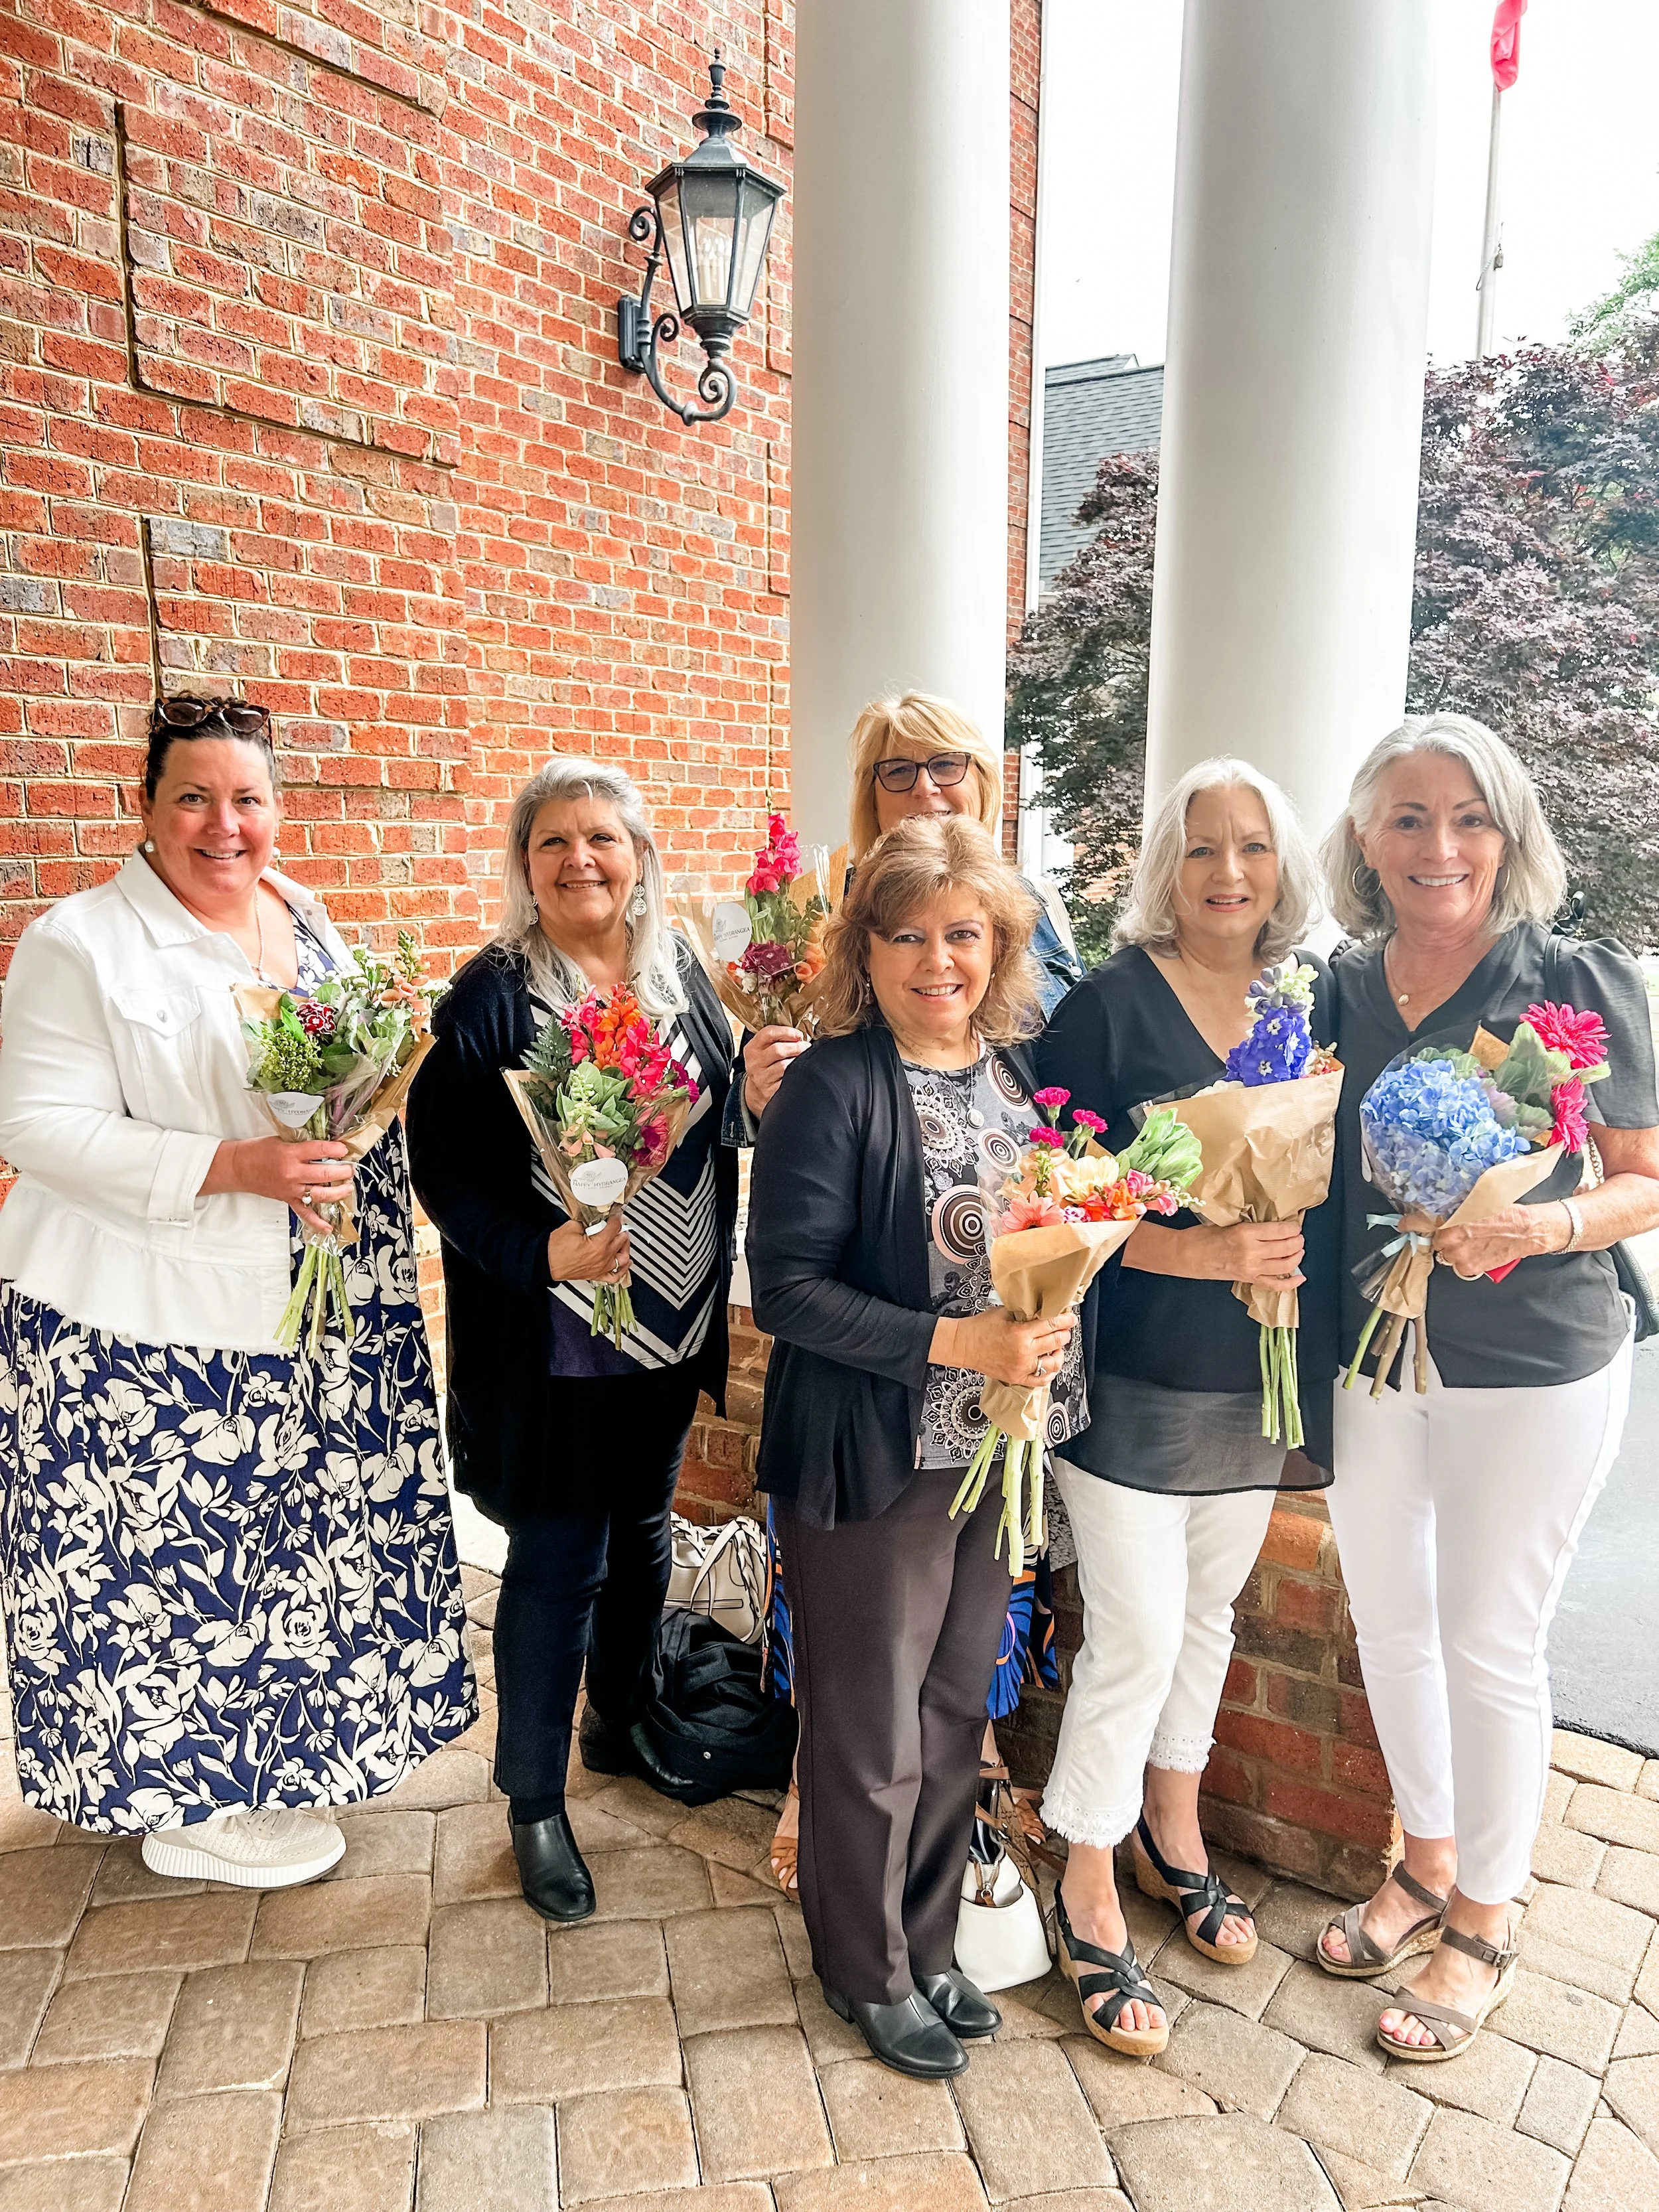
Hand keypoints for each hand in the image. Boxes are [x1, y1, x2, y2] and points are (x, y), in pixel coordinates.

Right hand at [203, 1135, 352, 1236]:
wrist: (239, 1167)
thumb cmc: (259, 1151)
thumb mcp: (281, 1140)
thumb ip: (302, 1144)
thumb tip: (325, 1145)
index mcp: (290, 1154)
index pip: (319, 1150)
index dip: (336, 1149)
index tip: (345, 1149)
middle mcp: (292, 1173)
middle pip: (324, 1173)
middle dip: (342, 1171)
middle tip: (350, 1169)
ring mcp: (291, 1189)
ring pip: (320, 1194)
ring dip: (338, 1192)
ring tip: (348, 1187)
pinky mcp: (287, 1199)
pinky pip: (304, 1213)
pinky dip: (317, 1222)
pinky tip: (329, 1227)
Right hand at [548, 1212, 630, 1285]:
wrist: (547, 1263)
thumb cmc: (555, 1249)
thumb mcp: (571, 1226)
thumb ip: (587, 1220)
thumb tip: (595, 1218)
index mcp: (598, 1245)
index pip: (615, 1227)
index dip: (616, 1217)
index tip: (616, 1215)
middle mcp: (603, 1258)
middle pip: (622, 1240)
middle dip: (620, 1229)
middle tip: (617, 1224)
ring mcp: (602, 1268)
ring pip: (624, 1257)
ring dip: (625, 1247)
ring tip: (622, 1239)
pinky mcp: (597, 1275)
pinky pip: (616, 1276)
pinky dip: (623, 1269)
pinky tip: (625, 1262)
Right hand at [743, 1025, 809, 1115]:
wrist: (757, 1091)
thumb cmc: (765, 1066)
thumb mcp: (763, 1051)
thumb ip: (776, 1040)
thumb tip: (798, 1036)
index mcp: (752, 1049)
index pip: (768, 1033)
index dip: (786, 1032)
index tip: (798, 1034)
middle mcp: (754, 1063)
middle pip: (777, 1050)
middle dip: (796, 1046)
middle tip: (805, 1046)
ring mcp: (761, 1078)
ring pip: (784, 1066)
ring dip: (798, 1060)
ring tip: (803, 1058)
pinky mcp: (770, 1090)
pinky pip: (788, 1079)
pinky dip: (796, 1073)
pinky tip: (799, 1071)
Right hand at [936, 1307, 1074, 1386]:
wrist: (963, 1346)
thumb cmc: (980, 1328)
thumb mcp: (1003, 1313)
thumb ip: (1024, 1313)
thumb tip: (1042, 1311)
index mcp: (1021, 1334)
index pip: (1051, 1325)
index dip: (1065, 1320)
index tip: (1070, 1318)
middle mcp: (1024, 1352)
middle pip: (1056, 1342)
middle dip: (1064, 1334)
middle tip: (1064, 1329)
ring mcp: (1022, 1368)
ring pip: (1054, 1363)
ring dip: (1059, 1353)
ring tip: (1056, 1347)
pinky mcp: (1017, 1378)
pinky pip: (1041, 1380)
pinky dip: (1049, 1373)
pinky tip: (1048, 1364)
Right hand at [1190, 1221, 1304, 1285]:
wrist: (1187, 1255)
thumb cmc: (1203, 1236)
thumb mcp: (1229, 1223)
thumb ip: (1251, 1226)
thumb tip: (1274, 1226)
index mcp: (1245, 1233)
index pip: (1280, 1230)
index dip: (1293, 1227)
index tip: (1295, 1225)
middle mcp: (1251, 1252)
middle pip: (1286, 1247)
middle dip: (1298, 1241)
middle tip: (1299, 1237)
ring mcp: (1251, 1268)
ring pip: (1285, 1265)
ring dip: (1297, 1257)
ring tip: (1299, 1250)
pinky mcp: (1248, 1279)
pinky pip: (1275, 1285)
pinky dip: (1291, 1284)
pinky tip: (1301, 1278)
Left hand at [1431, 1203, 1568, 1279]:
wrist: (1524, 1230)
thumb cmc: (1504, 1215)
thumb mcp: (1475, 1204)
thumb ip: (1455, 1210)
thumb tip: (1441, 1211)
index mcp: (1451, 1223)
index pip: (1425, 1226)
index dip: (1419, 1225)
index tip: (1412, 1226)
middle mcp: (1453, 1242)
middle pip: (1438, 1243)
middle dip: (1447, 1240)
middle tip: (1462, 1236)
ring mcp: (1460, 1256)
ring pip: (1448, 1256)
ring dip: (1457, 1251)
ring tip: (1474, 1243)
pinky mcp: (1470, 1268)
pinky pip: (1460, 1267)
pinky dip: (1467, 1262)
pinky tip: (1479, 1252)